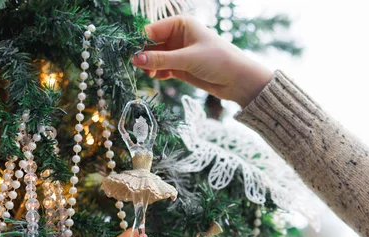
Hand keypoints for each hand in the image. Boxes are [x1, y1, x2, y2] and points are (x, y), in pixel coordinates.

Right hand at [132, 16, 273, 107]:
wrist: (238, 80)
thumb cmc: (218, 61)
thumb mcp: (189, 59)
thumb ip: (162, 59)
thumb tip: (136, 59)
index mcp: (180, 24)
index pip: (151, 30)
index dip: (138, 42)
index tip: (129, 54)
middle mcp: (177, 36)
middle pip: (150, 44)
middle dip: (143, 55)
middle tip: (138, 67)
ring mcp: (178, 52)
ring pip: (154, 57)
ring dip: (149, 66)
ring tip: (150, 74)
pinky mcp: (180, 67)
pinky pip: (161, 68)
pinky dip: (157, 73)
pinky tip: (158, 77)